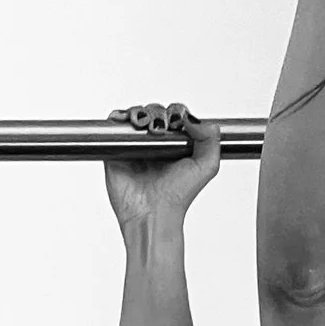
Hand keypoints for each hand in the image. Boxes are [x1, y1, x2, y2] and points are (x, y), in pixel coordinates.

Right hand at [102, 102, 221, 228]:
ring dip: (139, 113)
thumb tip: (193, 117)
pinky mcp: (115, 153)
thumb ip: (210, 137)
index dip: (176, 113)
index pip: (174, 115)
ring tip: (145, 126)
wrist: (154, 213)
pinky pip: (114, 127)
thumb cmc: (179, 195)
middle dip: (157, 113)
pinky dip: (118, 117)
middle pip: (154, 112)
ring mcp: (134, 147)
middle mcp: (154, 144)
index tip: (177, 122)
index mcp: (175, 144)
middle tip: (160, 127)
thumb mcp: (207, 166)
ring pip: (135, 116)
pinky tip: (126, 121)